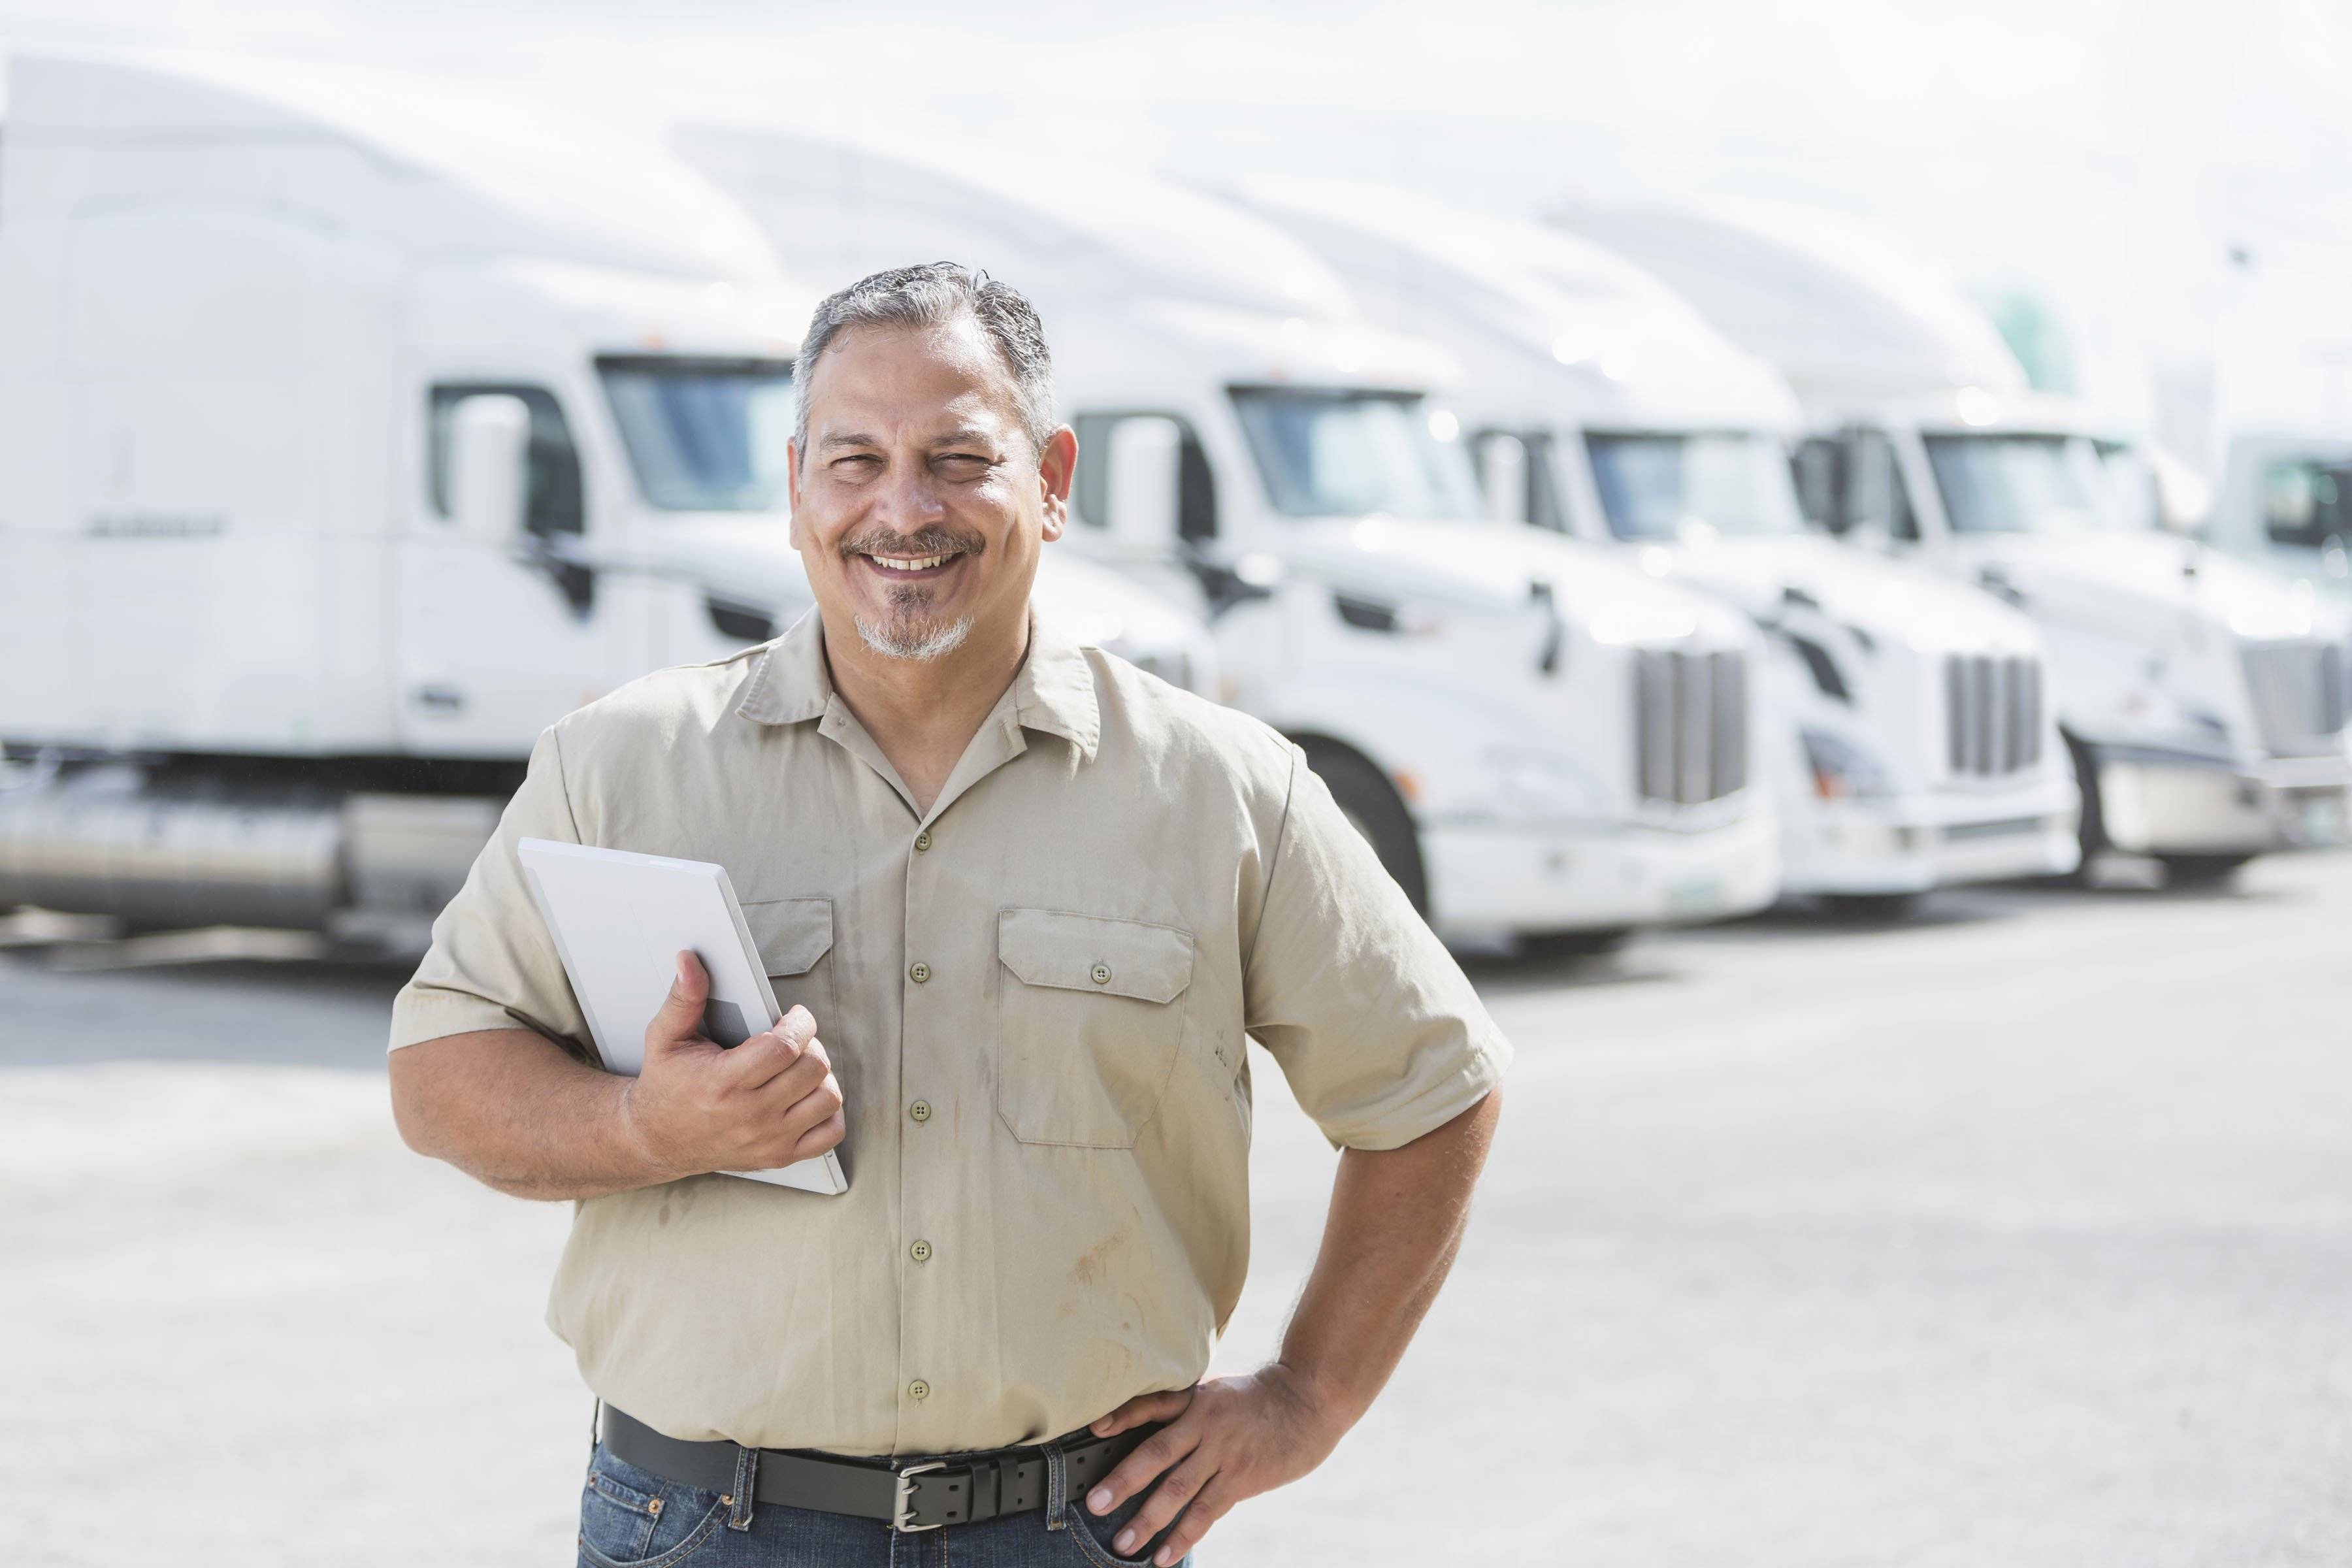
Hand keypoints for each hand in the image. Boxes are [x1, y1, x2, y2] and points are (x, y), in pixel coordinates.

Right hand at [618, 951, 846, 1179]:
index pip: (785, 1047)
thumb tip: (689, 960)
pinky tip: (807, 1096)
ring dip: (821, 1076)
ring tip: (798, 1066)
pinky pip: (829, 1134)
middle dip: (810, 1043)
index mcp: (723, 1082)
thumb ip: (684, 997)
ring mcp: (768, 1140)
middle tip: (794, 1038)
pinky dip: (828, 1111)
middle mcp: (750, 1115)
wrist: (657, 1140)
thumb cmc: (665, 1085)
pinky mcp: (779, 1156)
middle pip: (813, 1068)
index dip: (800, 1023)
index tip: (794, 1016)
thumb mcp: (665, 1037)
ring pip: (827, 1098)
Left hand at [1082, 1367, 1347, 1563]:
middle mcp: (1205, 1424)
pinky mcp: (1242, 1479)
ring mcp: (1224, 1453)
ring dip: (1148, 1519)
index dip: (1122, 1416)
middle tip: (1095, 1504)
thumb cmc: (1260, 1398)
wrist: (1309, 1400)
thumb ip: (1189, 1411)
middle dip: (1123, 1480)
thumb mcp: (1220, 1392)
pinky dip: (1183, 1536)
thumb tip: (1153, 1440)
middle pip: (1157, 1453)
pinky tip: (1164, 1555)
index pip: (1152, 1405)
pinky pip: (1207, 1512)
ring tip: (1124, 1544)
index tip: (1092, 1429)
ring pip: (1179, 1489)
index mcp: (1196, 1399)